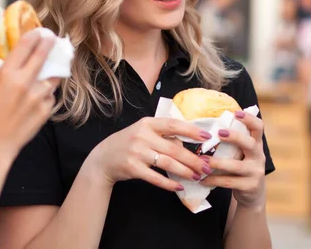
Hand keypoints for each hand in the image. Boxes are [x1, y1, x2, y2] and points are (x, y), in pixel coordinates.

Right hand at [0, 29, 60, 151]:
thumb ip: (8, 74)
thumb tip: (19, 61)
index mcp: (7, 74)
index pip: (25, 46)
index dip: (34, 35)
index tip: (40, 31)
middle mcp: (25, 82)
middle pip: (43, 55)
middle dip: (50, 44)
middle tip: (53, 38)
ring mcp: (38, 96)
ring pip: (52, 77)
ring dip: (50, 74)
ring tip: (45, 75)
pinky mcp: (47, 109)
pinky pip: (50, 95)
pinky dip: (46, 95)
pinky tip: (36, 101)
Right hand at [85, 117, 212, 191]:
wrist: (103, 158)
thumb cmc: (128, 143)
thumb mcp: (143, 132)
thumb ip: (162, 135)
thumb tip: (186, 143)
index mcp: (147, 123)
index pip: (173, 125)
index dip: (191, 130)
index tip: (207, 136)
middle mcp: (142, 136)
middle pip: (174, 148)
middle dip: (193, 159)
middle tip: (207, 166)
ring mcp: (137, 152)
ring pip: (167, 163)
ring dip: (185, 171)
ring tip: (197, 176)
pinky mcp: (133, 168)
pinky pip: (156, 177)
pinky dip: (169, 183)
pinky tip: (179, 186)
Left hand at [200, 111, 265, 208]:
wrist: (252, 193)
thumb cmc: (240, 166)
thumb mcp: (240, 152)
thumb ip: (231, 141)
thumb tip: (204, 124)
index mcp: (256, 144)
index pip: (258, 127)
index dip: (249, 119)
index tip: (236, 113)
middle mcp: (258, 156)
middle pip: (250, 143)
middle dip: (235, 137)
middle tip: (219, 133)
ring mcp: (256, 172)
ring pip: (236, 165)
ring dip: (217, 162)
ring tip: (201, 160)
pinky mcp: (250, 186)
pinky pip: (229, 181)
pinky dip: (213, 179)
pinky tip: (202, 178)